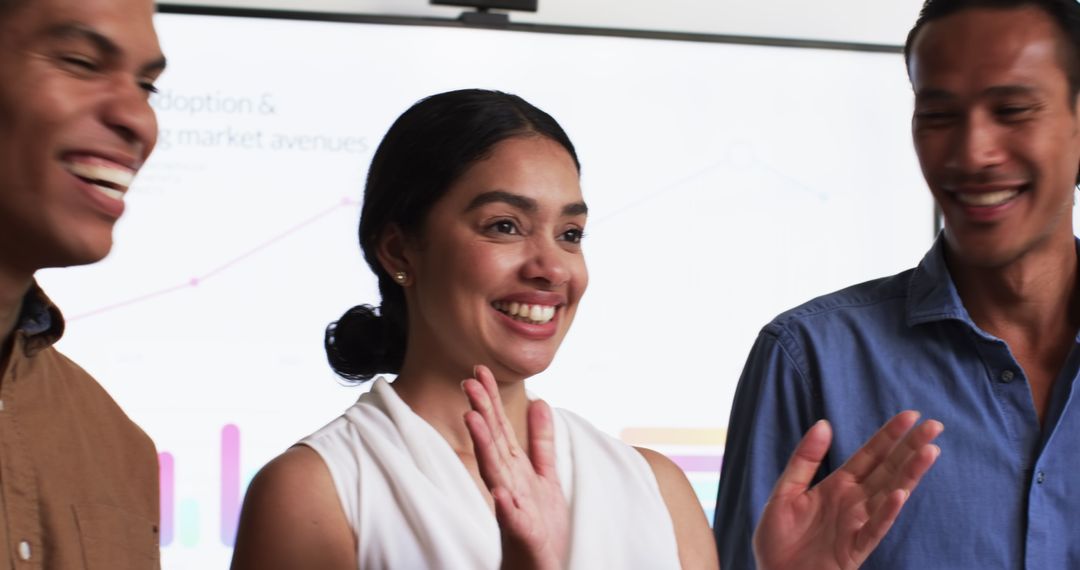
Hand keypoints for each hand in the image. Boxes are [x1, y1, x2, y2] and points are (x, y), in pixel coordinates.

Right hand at [462, 365, 568, 569]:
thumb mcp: (544, 476)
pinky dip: (505, 507)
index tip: (480, 370)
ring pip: (496, 475)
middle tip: (469, 383)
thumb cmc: (539, 526)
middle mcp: (507, 485)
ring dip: (483, 447)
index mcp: (515, 470)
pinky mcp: (522, 536)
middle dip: (482, 413)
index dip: (490, 400)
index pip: (500, 429)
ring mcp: (512, 510)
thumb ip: (541, 441)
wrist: (539, 567)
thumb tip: (540, 402)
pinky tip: (499, 493)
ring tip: (472, 419)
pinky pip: (512, 521)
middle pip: (493, 444)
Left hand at [753, 411, 942, 569]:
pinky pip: (874, 528)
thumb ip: (805, 459)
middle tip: (935, 425)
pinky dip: (887, 512)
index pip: (870, 455)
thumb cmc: (779, 538)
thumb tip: (824, 423)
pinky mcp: (854, 548)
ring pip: (890, 494)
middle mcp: (853, 502)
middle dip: (911, 448)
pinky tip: (900, 495)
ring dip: (910, 474)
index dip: (889, 436)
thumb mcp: (785, 491)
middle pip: (888, 470)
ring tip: (930, 451)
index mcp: (838, 486)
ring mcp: (857, 524)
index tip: (911, 415)